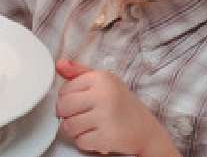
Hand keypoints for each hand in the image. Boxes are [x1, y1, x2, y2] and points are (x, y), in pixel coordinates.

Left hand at [56, 60, 179, 156]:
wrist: (147, 132)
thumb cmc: (123, 105)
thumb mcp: (105, 82)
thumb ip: (79, 72)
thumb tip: (59, 64)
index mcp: (101, 78)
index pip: (64, 90)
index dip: (67, 99)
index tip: (80, 103)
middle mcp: (104, 94)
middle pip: (62, 108)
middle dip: (67, 116)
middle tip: (81, 117)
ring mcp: (105, 116)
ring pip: (68, 126)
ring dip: (75, 130)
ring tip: (90, 126)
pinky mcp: (107, 137)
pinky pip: (80, 142)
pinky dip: (86, 142)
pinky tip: (97, 136)